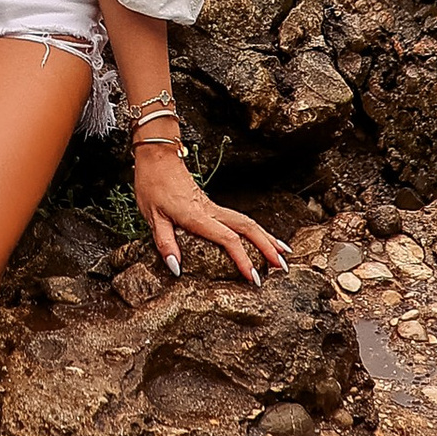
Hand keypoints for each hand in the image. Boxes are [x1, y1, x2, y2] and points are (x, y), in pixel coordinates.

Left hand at [133, 145, 289, 286]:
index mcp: (197, 216)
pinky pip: (241, 219)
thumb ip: (165, 242)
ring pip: (248, 222)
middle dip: (267, 248)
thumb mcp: (152, 216)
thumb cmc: (153, 184)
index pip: (227, 239)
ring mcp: (214, 207)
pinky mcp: (213, 206)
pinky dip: (257, 230)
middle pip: (248, 228)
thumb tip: (176, 268)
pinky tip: (265, 237)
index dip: (243, 259)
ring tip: (284, 255)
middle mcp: (211, 211)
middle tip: (282, 269)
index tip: (254, 278)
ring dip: (268, 238)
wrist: (157, 156)